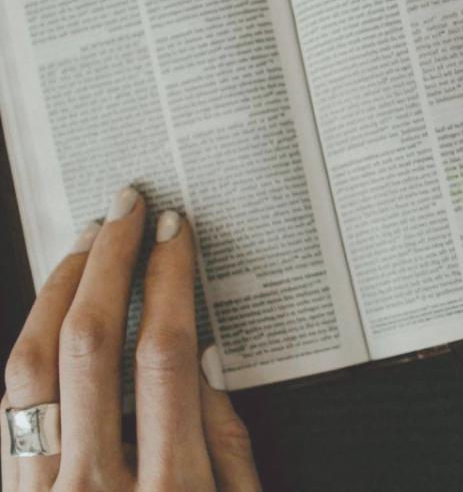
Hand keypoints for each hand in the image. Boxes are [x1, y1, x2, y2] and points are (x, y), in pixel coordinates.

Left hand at [2, 187, 261, 490]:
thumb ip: (228, 443)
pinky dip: (31, 352)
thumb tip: (204, 356)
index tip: (173, 234)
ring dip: (57, 292)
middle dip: (109, 261)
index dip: (168, 280)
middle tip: (124, 211)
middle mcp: (94, 488)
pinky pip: (8, 411)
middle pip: (90, 345)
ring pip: (30, 370)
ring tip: (86, 247)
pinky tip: (53, 320)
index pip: (163, 355)